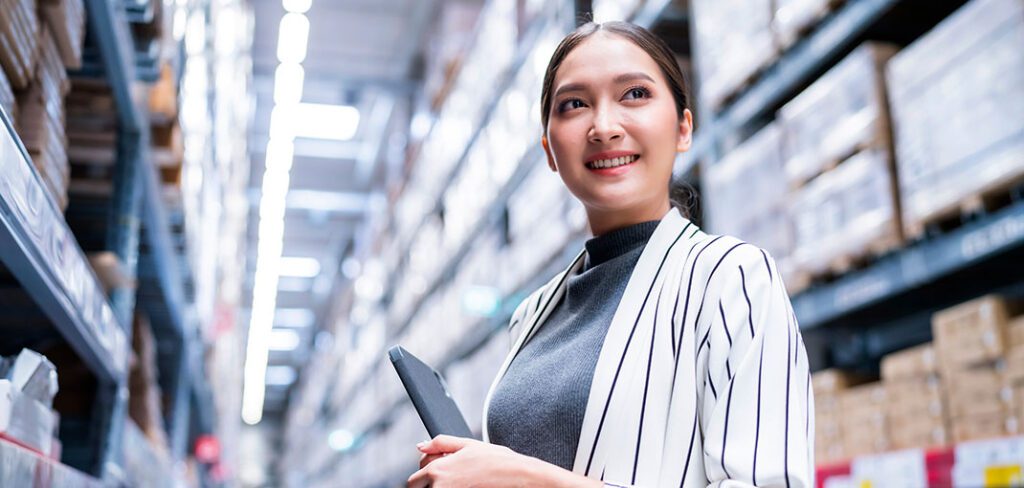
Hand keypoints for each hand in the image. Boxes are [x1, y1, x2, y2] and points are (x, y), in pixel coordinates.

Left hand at [407, 435, 601, 487]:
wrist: (521, 479)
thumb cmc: (499, 462)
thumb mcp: (469, 445)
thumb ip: (441, 443)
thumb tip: (421, 445)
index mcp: (438, 470)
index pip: (415, 479)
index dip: (426, 476)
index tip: (441, 475)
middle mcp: (439, 487)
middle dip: (430, 486)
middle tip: (453, 482)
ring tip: (466, 483)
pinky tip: (470, 487)